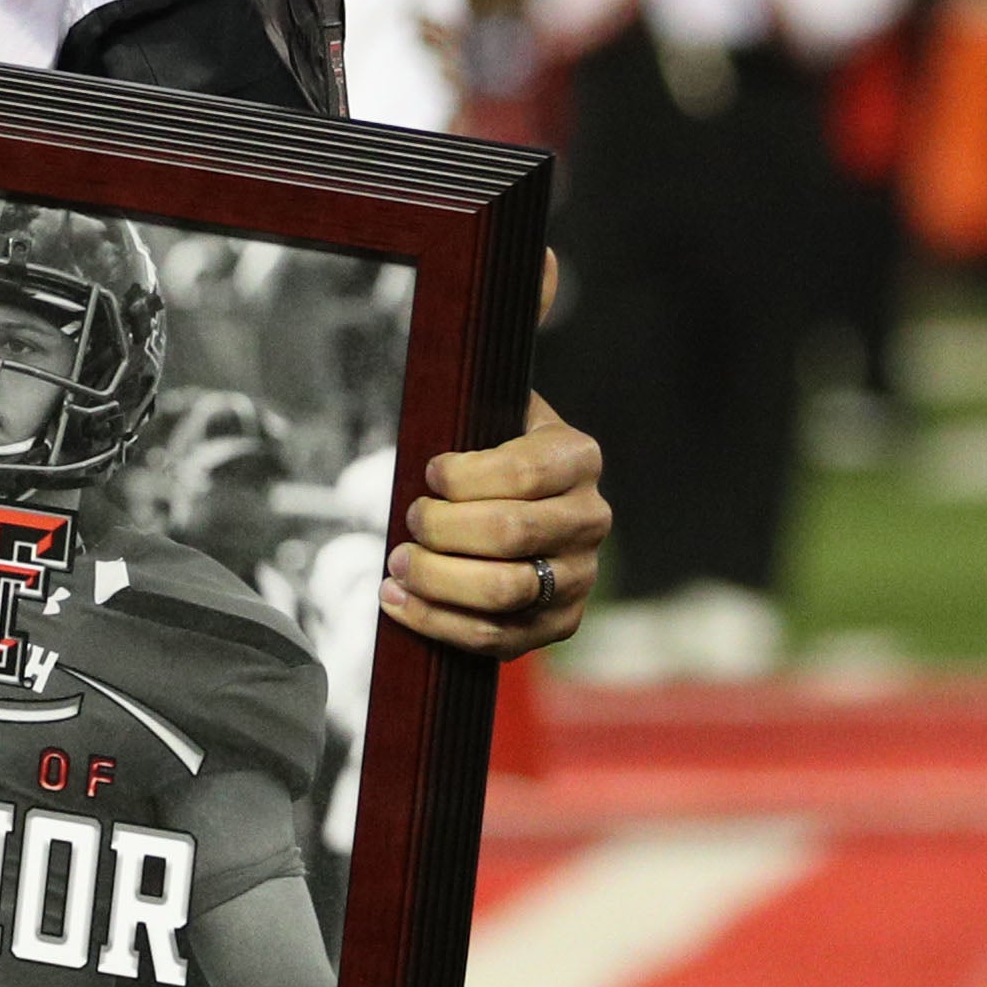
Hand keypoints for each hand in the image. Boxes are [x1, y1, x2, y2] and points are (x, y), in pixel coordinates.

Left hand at [380, 389, 605, 659]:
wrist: (529, 506)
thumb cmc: (493, 454)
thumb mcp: (495, 411)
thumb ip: (473, 392)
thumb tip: (441, 349)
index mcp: (578, 457)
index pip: (522, 472)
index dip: (464, 477)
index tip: (429, 472)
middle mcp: (591, 518)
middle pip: (509, 533)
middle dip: (441, 529)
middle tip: (407, 520)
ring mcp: (581, 576)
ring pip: (503, 591)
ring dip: (436, 580)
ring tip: (396, 564)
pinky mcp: (560, 622)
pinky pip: (497, 637)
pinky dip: (437, 623)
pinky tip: (397, 601)